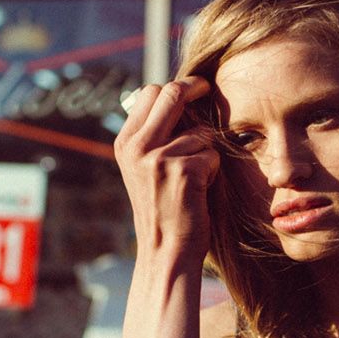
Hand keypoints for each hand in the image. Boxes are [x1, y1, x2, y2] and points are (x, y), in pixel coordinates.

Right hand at [113, 77, 219, 261]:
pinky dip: (212, 172)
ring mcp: (159, 158)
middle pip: (171, 94)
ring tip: (194, 180)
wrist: (165, 251)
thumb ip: (155, 136)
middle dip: (195, 87)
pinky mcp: (183, 171)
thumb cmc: (163, 211)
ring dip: (206, 152)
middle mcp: (137, 148)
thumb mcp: (145, 170)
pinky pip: (212, 154)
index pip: (149, 93)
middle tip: (209, 87)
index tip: (194, 86)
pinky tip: (199, 192)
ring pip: (200, 131)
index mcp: (126, 144)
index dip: (175, 86)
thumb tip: (176, 96)